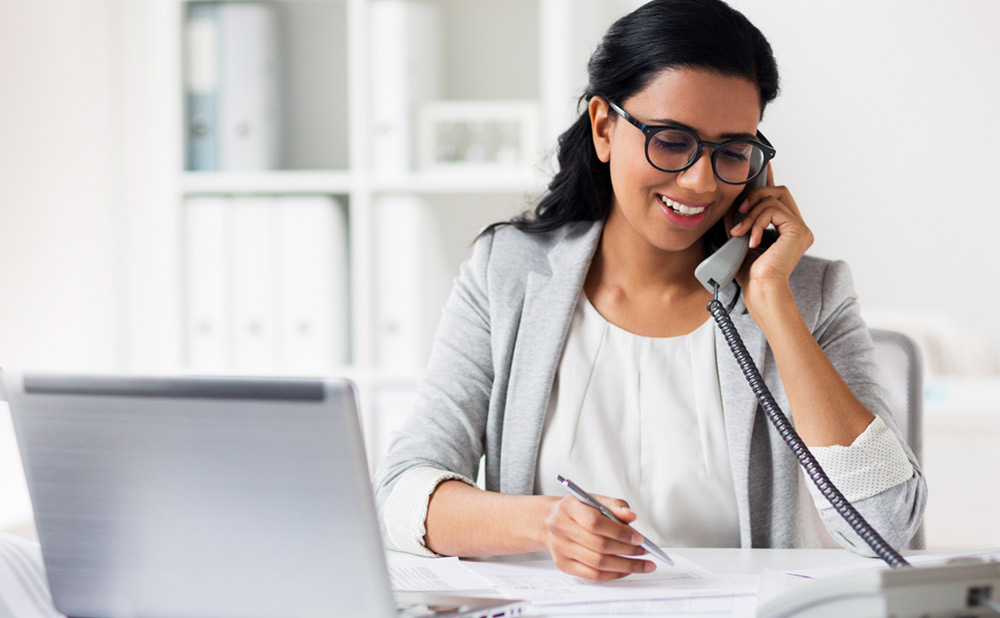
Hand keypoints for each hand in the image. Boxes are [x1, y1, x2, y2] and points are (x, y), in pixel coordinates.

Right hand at [542, 494, 653, 580]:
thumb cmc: (577, 510)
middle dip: (627, 550)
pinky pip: (592, 575)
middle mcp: (561, 528)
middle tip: (645, 552)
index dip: (620, 532)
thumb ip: (614, 505)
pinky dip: (613, 574)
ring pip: (597, 563)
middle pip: (599, 545)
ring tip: (642, 564)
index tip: (639, 538)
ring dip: (624, 566)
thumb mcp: (594, 500)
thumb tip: (631, 516)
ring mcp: (561, 548)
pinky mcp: (564, 564)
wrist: (550, 521)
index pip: (596, 523)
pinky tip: (626, 570)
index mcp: (569, 507)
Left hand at [728, 163, 813, 308]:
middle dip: (755, 195)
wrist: (759, 291)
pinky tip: (751, 240)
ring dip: (751, 214)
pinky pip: (773, 210)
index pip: (778, 197)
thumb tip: (734, 202)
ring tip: (739, 233)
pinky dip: (756, 222)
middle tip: (740, 210)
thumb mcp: (739, 239)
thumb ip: (740, 220)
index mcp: (786, 230)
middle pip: (779, 191)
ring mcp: (800, 229)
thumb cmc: (749, 274)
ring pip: (773, 199)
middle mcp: (797, 228)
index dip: (767, 181)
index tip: (760, 166)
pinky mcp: (799, 231)